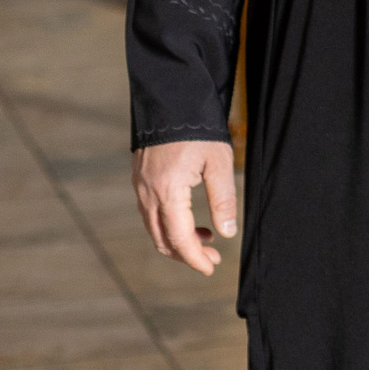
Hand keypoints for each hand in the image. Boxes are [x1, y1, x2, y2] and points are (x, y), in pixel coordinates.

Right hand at [133, 140, 236, 276]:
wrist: (171, 100)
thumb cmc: (200, 130)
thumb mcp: (219, 163)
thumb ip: (223, 200)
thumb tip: (227, 234)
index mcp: (167, 192)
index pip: (179, 239)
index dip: (194, 258)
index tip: (210, 269)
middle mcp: (147, 194)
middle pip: (162, 240)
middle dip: (186, 254)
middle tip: (212, 259)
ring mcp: (140, 187)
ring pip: (154, 229)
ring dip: (178, 240)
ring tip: (207, 240)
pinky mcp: (140, 180)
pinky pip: (151, 214)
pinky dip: (169, 225)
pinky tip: (191, 221)